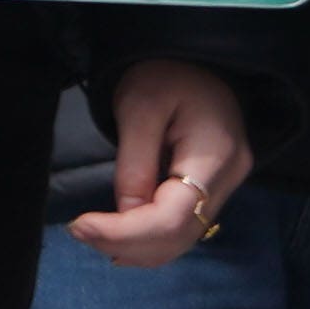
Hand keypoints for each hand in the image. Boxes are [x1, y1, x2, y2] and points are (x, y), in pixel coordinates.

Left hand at [70, 60, 255, 266]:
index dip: (124, 233)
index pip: (172, 218)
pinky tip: (118, 235)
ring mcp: (226, 185)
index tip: (80, 225)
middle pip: (178, 236)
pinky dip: (148, 239)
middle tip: (79, 230)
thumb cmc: (166, 73)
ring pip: (181, 239)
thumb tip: (124, 215)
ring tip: (92, 233)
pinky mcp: (214, 188)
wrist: (195, 61)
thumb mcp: (139, 106)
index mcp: (215, 154)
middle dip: (125, 244)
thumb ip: (133, 164)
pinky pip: (182, 228)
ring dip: (134, 247)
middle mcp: (229, 177)